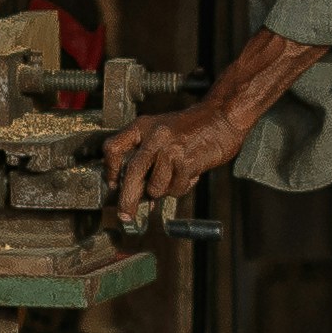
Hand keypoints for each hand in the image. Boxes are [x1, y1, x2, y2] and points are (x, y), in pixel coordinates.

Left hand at [102, 98, 245, 223]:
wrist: (222, 118)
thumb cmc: (191, 128)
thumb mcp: (160, 131)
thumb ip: (146, 156)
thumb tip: (136, 191)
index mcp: (142, 126)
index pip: (113, 147)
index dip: (109, 169)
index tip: (113, 185)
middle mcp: (154, 136)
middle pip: (132, 173)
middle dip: (127, 199)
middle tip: (125, 215)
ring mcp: (171, 149)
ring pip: (155, 187)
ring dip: (163, 192)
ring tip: (174, 180)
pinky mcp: (187, 162)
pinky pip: (176, 188)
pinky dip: (181, 188)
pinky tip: (189, 175)